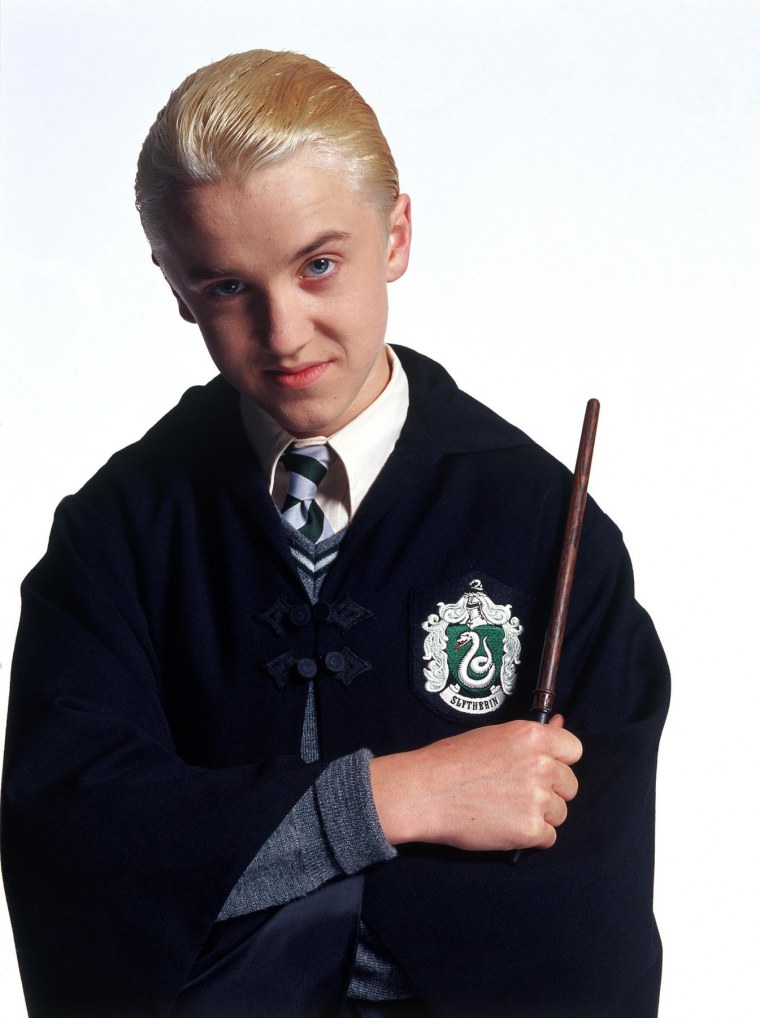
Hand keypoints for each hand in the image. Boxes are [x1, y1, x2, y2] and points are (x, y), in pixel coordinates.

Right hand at [369, 715, 581, 851]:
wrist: (426, 792)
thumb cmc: (452, 760)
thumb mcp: (494, 736)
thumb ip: (531, 738)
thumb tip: (560, 724)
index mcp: (532, 737)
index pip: (574, 749)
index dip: (558, 761)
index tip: (543, 767)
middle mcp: (541, 765)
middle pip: (569, 785)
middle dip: (550, 791)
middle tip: (517, 792)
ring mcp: (538, 799)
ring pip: (560, 813)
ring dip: (540, 815)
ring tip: (507, 810)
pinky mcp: (530, 830)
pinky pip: (548, 838)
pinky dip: (531, 837)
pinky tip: (506, 826)